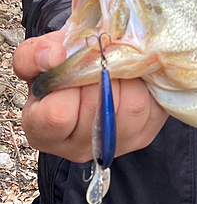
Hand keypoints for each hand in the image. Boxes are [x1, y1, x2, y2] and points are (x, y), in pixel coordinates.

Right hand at [13, 31, 167, 162]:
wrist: (93, 68)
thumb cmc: (64, 65)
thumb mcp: (40, 55)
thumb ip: (34, 55)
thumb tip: (54, 57)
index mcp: (43, 131)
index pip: (59, 115)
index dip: (71, 82)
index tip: (77, 62)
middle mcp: (77, 148)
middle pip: (102, 109)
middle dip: (105, 74)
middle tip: (104, 58)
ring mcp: (113, 145)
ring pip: (133, 108)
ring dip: (130, 78)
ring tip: (121, 65)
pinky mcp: (144, 135)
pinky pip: (155, 107)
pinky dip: (149, 85)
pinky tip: (137, 76)